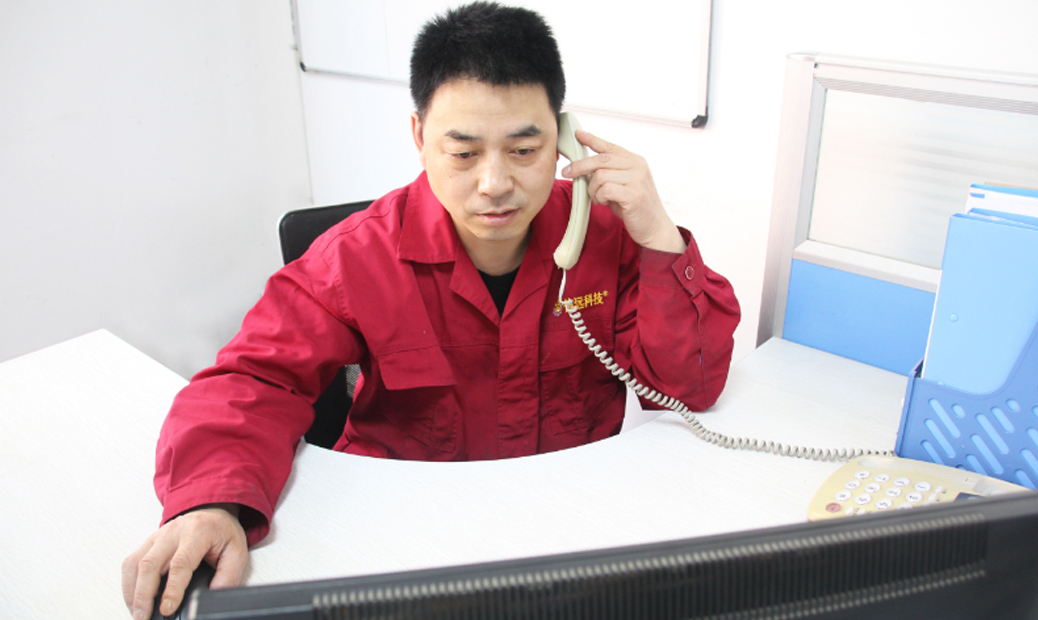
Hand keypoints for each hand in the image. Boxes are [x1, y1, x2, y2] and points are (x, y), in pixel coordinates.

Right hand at [122, 504, 247, 619]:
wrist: (212, 510)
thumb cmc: (222, 531)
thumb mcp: (237, 550)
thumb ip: (228, 574)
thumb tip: (216, 594)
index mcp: (197, 533)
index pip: (180, 563)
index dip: (172, 589)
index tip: (167, 609)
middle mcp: (173, 533)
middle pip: (150, 564)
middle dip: (143, 595)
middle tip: (144, 617)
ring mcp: (157, 536)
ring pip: (135, 563)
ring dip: (132, 592)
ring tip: (138, 613)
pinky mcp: (148, 542)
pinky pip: (130, 562)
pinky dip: (128, 584)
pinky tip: (134, 599)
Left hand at [561, 130, 685, 253]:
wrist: (654, 227)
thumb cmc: (635, 207)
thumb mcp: (622, 185)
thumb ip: (608, 174)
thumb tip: (583, 168)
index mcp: (635, 161)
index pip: (610, 146)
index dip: (592, 139)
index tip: (578, 134)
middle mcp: (638, 166)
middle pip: (601, 159)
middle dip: (580, 166)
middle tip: (567, 173)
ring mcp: (637, 180)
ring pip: (600, 175)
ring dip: (592, 189)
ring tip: (597, 198)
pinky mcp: (634, 195)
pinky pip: (605, 190)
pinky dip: (599, 197)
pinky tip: (604, 203)